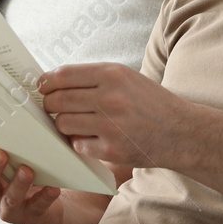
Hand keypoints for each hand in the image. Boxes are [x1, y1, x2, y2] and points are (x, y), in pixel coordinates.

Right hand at [0, 124, 63, 223]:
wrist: (41, 215)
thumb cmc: (20, 182)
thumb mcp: (5, 164)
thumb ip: (0, 145)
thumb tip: (1, 108)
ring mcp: (8, 208)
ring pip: (10, 197)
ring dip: (18, 183)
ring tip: (26, 170)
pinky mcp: (30, 216)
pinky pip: (37, 206)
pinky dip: (44, 197)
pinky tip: (52, 188)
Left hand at [37, 62, 196, 170]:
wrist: (180, 132)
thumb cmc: (151, 103)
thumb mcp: (126, 78)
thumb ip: (93, 77)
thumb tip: (54, 80)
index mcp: (112, 74)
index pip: (63, 75)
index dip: (46, 82)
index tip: (42, 87)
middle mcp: (110, 97)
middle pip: (58, 100)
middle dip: (49, 105)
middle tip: (52, 108)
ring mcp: (110, 124)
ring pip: (63, 123)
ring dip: (63, 125)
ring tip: (74, 123)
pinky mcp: (111, 149)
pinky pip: (77, 144)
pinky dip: (79, 142)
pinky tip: (91, 139)